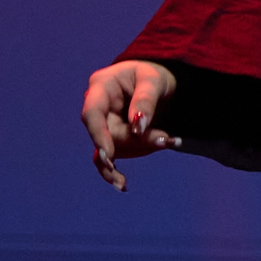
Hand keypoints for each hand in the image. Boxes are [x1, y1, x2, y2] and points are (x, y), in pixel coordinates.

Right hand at [81, 60, 178, 190]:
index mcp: (101, 86)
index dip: (98, 135)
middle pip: (106, 135)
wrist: (157, 80)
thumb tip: (138, 127)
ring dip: (140, 149)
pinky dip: (117, 171)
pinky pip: (110, 159)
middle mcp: (98, 107)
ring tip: (169, 140)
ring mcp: (103, 124)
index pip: (92, 114)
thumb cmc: (153, 74)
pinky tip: (123, 185)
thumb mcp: (154, 81)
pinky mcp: (111, 138)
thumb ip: (145, 101)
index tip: (109, 155)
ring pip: (113, 150)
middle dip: (135, 142)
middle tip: (166, 140)